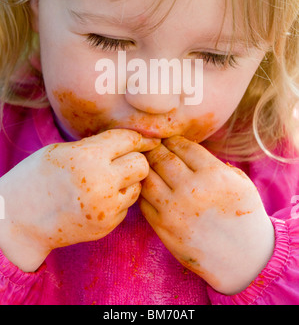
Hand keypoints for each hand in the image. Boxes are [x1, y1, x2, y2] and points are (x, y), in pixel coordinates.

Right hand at [0, 129, 159, 271]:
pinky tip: (98, 199)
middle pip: (142, 165)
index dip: (138, 137)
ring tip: (108, 180)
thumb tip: (129, 141)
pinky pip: (126, 207)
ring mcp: (105, 208)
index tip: (143, 139)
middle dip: (136, 159)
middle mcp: (101, 183)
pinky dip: (117, 201)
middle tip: (123, 160)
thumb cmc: (36, 177)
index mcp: (88, 157)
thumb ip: (96, 145)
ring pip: (138, 187)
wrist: (18, 220)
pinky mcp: (105, 226)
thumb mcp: (62, 150)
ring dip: (128, 181)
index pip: (130, 139)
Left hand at [139, 136, 274, 294]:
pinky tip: (149, 187)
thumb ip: (215, 163)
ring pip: (148, 177)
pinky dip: (144, 191)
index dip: (173, 140)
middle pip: (162, 157)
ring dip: (147, 168)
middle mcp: (192, 190)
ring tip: (149, 166)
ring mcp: (174, 210)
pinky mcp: (163, 228)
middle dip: (156, 149)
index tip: (170, 140)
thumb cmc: (245, 217)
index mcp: (214, 175)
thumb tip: (188, 150)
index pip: (182, 146)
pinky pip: (144, 201)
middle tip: (154, 147)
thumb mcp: (241, 182)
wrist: (245, 260)